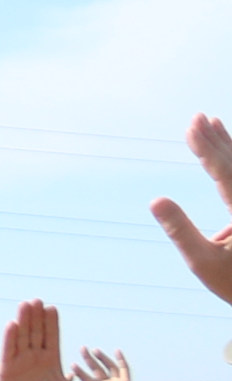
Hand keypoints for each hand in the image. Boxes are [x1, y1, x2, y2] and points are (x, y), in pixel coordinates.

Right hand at [0, 301, 74, 380]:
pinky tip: (11, 324)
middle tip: (37, 300)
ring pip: (22, 336)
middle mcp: (35, 356)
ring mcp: (20, 360)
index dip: (51, 323)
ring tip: (24, 305)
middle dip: (37, 317)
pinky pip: (8, 349)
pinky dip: (10, 337)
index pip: (52, 337)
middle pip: (36, 332)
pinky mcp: (7, 367)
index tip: (52, 308)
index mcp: (51, 360)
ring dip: (23, 321)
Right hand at [154, 115, 231, 307]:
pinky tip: (227, 150)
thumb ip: (181, 230)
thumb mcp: (203, 263)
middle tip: (198, 117)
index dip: (206, 148)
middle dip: (215, 140)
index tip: (191, 126)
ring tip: (214, 123)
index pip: (224, 173)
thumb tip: (156, 200)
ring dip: (227, 146)